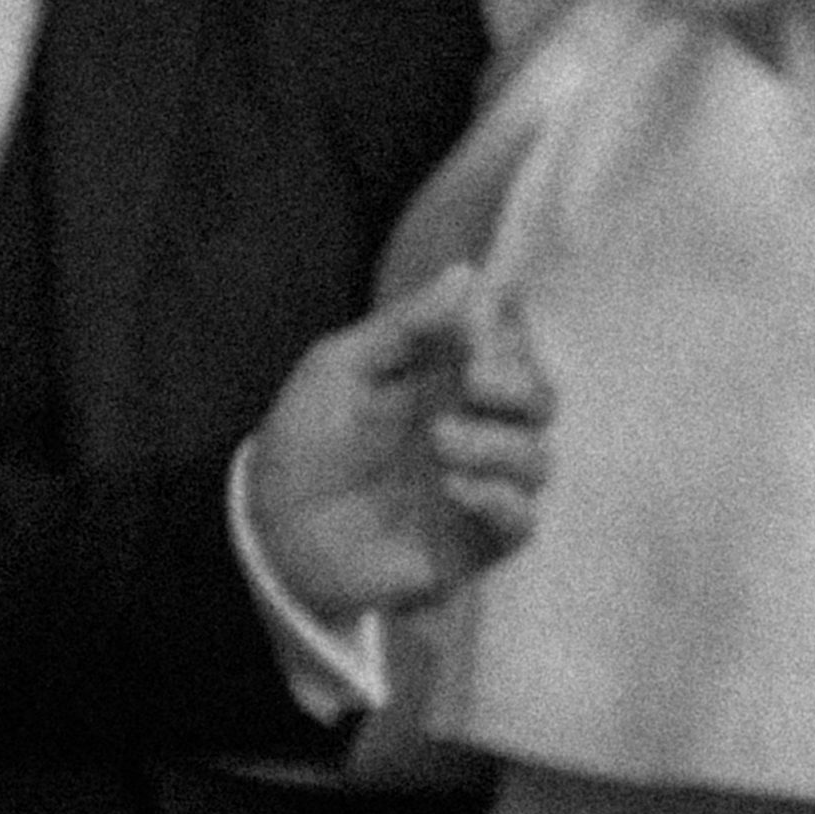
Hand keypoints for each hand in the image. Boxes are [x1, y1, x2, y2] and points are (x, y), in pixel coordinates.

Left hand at [242, 265, 552, 625]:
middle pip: (540, 400)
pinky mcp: (474, 540)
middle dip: (519, 385)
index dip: (509, 333)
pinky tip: (455, 488)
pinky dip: (500, 500)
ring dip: (499, 444)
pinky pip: (521, 522)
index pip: (512, 347)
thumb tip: (468, 272)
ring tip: (440, 441)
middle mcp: (474, 429)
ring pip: (537, 459)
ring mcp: (478, 486)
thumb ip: (405, 325)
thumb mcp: (341, 366)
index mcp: (447, 381)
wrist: (274, 530)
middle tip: (473, 380)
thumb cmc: (305, 442)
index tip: (478, 327)